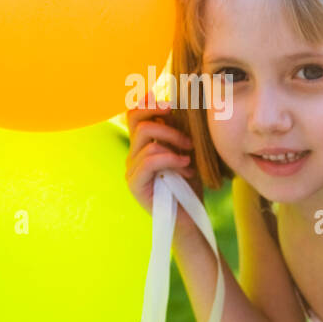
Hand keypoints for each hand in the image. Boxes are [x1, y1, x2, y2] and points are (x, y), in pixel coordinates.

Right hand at [125, 95, 199, 213]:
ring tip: (190, 156)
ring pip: (146, 139)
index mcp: (143, 145)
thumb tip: (181, 108)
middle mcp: (133, 155)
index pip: (133, 115)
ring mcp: (132, 169)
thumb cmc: (190, 185)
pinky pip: (149, 161)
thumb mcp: (187, 153)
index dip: (147, 103)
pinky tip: (186, 167)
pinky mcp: (135, 184)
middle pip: (137, 121)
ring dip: (174, 143)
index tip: (169, 104)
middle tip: (188, 137)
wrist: (190, 217)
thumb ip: (179, 134)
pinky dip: (171, 160)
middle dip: (164, 121)